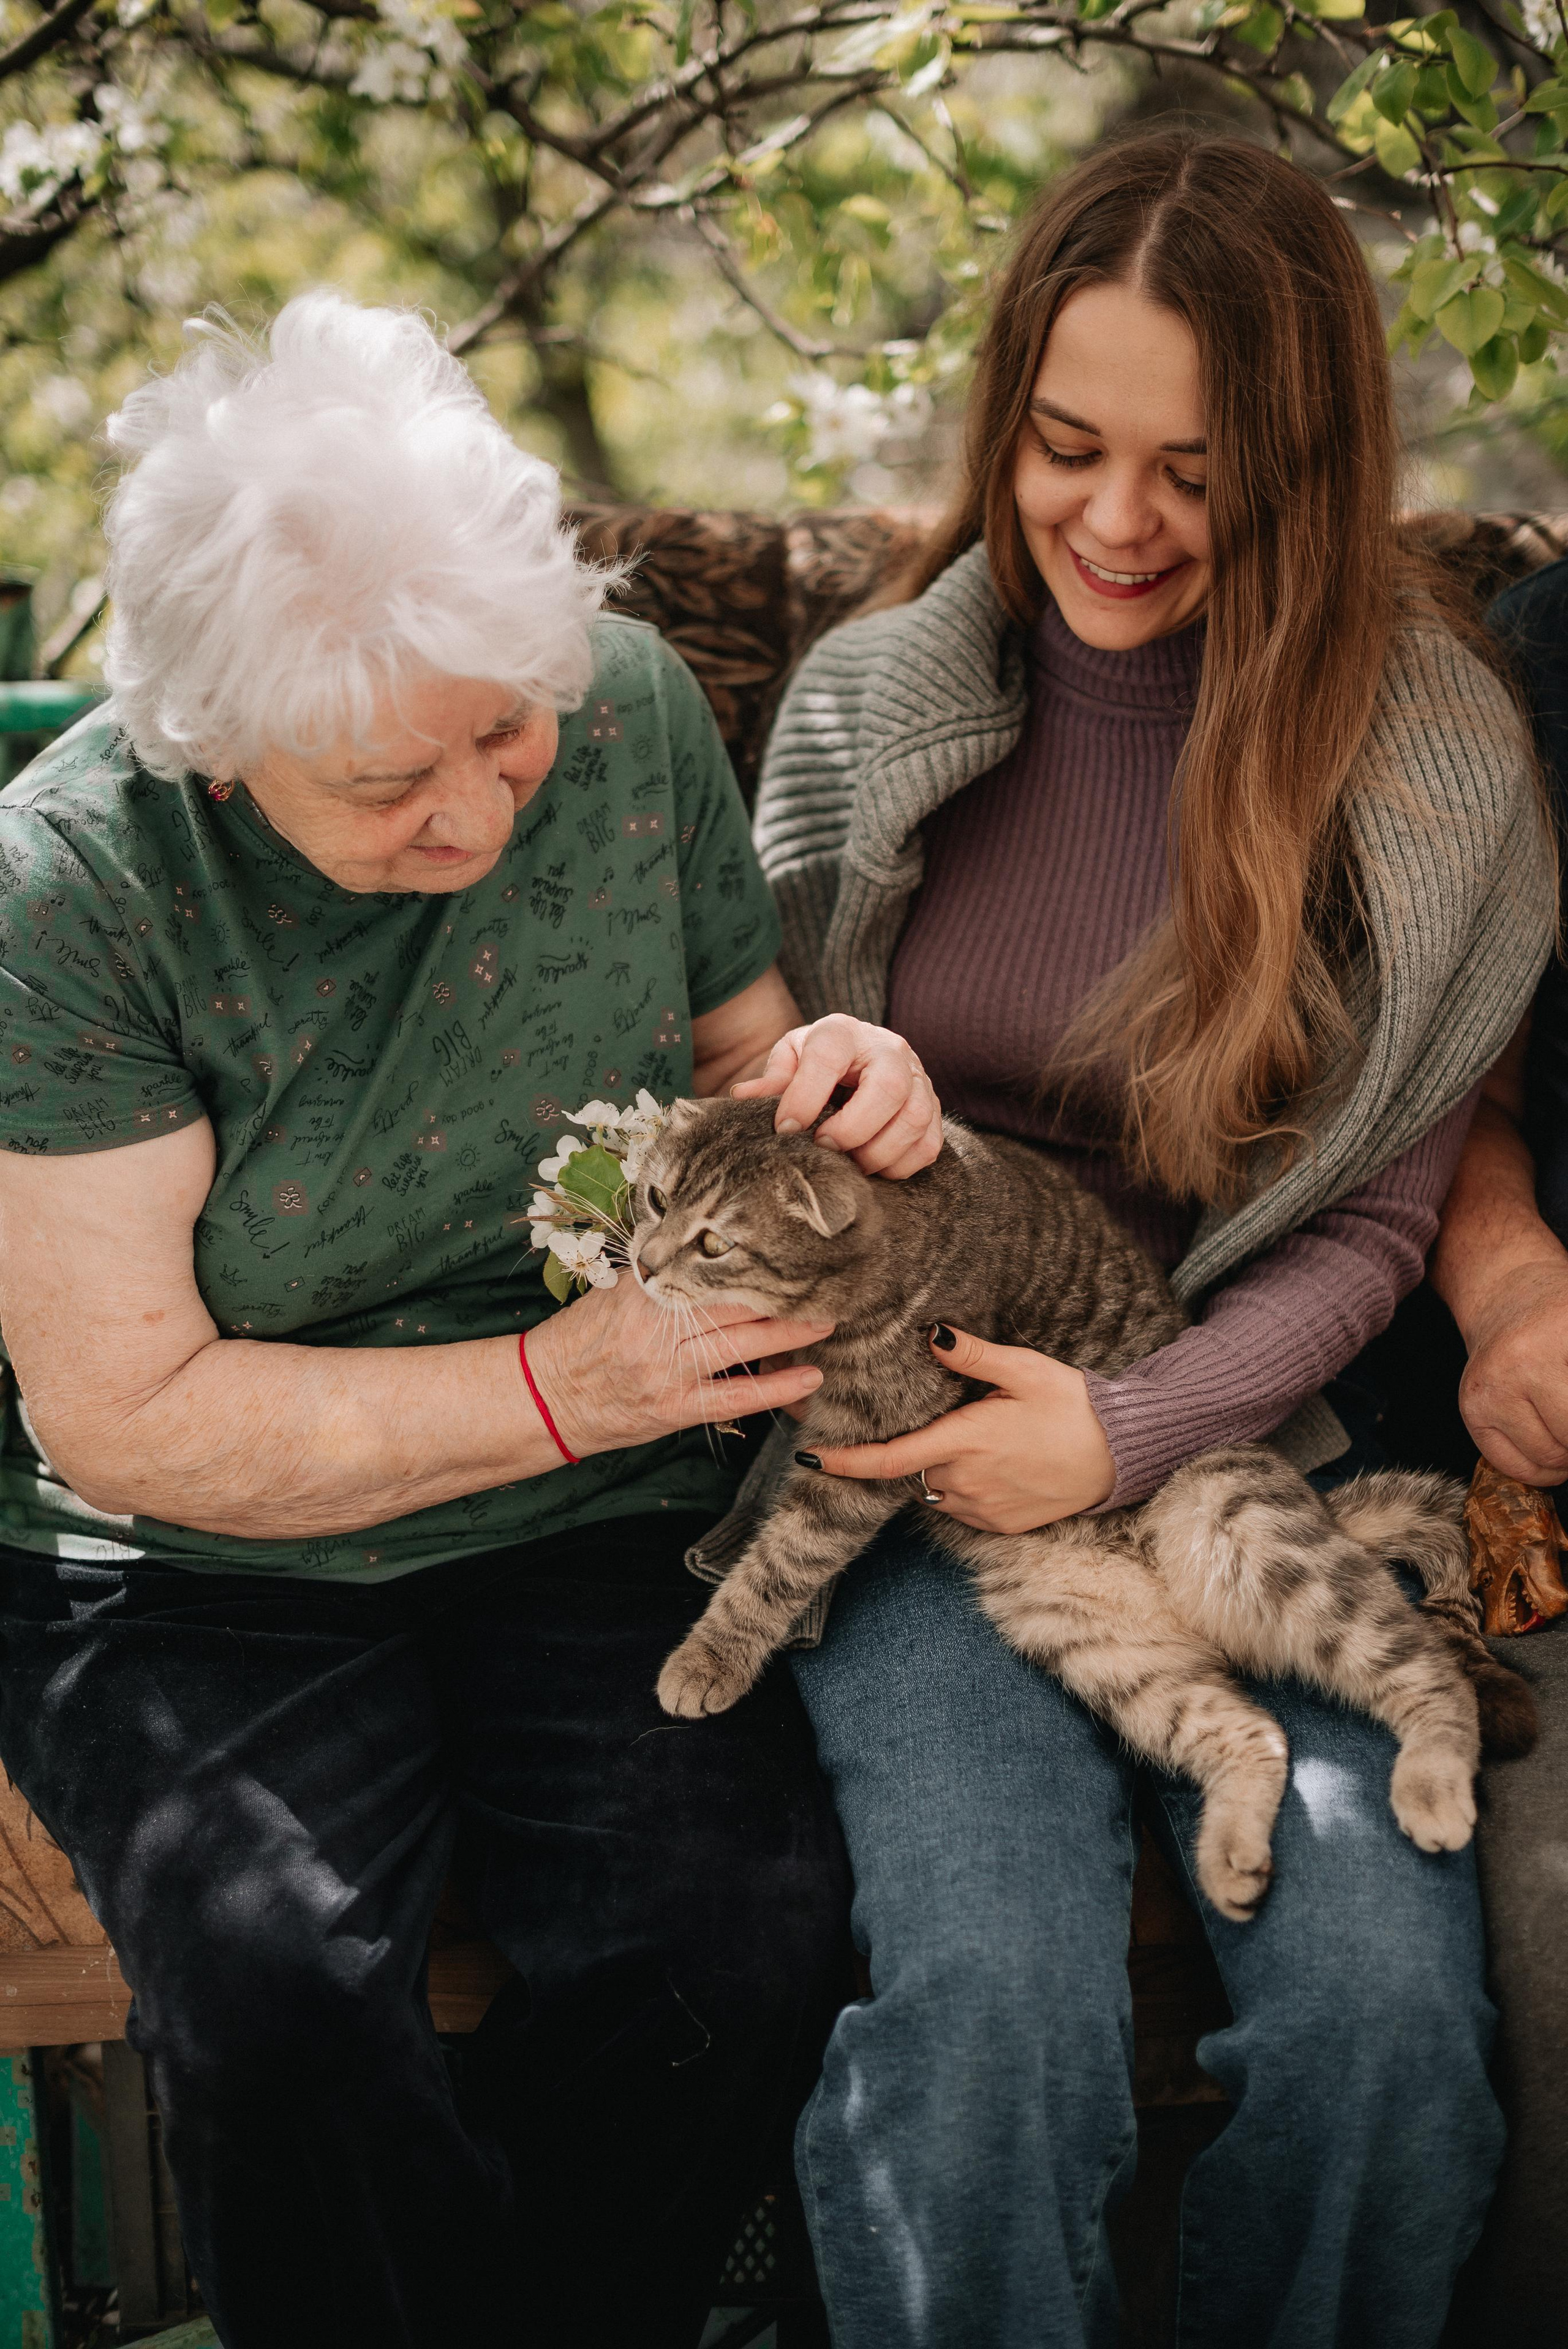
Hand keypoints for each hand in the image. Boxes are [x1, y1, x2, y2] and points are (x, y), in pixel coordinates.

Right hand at [525, 1272, 831, 1460]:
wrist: (545, 1397)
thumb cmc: (581, 1339)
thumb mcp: (612, 1292)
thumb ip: (656, 1271)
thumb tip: (696, 1241)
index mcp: (643, 1292)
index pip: (707, 1267)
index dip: (750, 1257)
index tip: (784, 1244)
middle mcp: (658, 1329)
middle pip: (733, 1302)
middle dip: (781, 1292)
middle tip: (823, 1279)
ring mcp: (669, 1371)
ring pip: (743, 1345)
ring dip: (791, 1332)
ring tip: (828, 1320)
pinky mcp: (675, 1409)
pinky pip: (736, 1398)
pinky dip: (776, 1389)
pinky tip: (810, 1378)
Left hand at [731, 1014, 941, 1177]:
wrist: (860, 1059)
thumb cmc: (819, 1061)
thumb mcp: (790, 1058)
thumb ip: (772, 1078)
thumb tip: (743, 1097)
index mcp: (844, 1032)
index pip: (829, 1055)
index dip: (805, 1095)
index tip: (785, 1129)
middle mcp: (890, 1049)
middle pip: (890, 1087)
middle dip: (853, 1128)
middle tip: (824, 1146)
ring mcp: (919, 1080)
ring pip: (915, 1119)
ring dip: (878, 1152)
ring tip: (848, 1163)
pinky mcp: (934, 1111)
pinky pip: (928, 1145)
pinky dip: (899, 1165)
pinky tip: (872, 1165)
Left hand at [803, 1323, 1115, 1531]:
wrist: (1122, 1454)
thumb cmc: (1074, 1406)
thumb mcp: (1025, 1370)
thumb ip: (974, 1355)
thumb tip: (932, 1334)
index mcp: (964, 1442)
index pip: (887, 1460)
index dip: (844, 1461)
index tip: (810, 1457)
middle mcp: (966, 1482)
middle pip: (910, 1470)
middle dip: (906, 1450)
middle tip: (929, 1421)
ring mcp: (984, 1509)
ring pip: (934, 1490)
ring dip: (935, 1468)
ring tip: (966, 1438)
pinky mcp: (1002, 1524)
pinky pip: (961, 1507)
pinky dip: (960, 1487)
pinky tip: (989, 1462)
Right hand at [1457, 1256, 1567, 1483]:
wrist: (1506, 1297)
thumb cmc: (1560, 1319)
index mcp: (1562, 1335)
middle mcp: (1520, 1362)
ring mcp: (1489, 1388)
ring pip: (1546, 1457)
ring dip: (1565, 1457)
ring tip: (1566, 1435)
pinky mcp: (1470, 1408)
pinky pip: (1511, 1465)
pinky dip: (1539, 1470)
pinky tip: (1551, 1453)